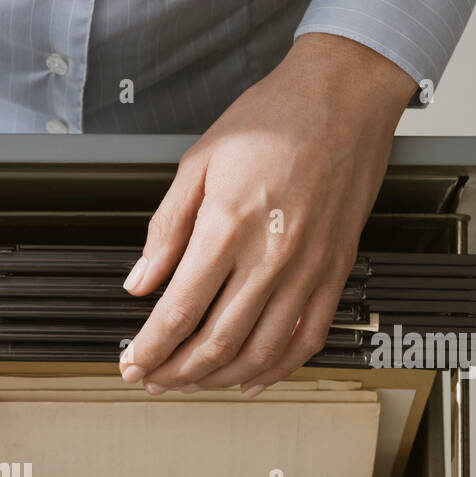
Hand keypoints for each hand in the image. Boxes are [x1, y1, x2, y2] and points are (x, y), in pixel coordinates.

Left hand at [120, 32, 417, 395]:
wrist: (344, 93)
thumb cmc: (273, 118)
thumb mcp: (198, 163)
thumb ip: (165, 229)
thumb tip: (140, 282)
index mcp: (228, 226)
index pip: (179, 311)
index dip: (151, 348)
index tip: (131, 363)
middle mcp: (271, 255)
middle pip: (217, 341)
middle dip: (176, 372)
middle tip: (152, 380)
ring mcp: (309, 268)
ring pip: (261, 351)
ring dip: (220, 378)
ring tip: (191, 384)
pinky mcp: (336, 271)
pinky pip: (308, 339)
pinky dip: (278, 369)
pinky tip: (251, 380)